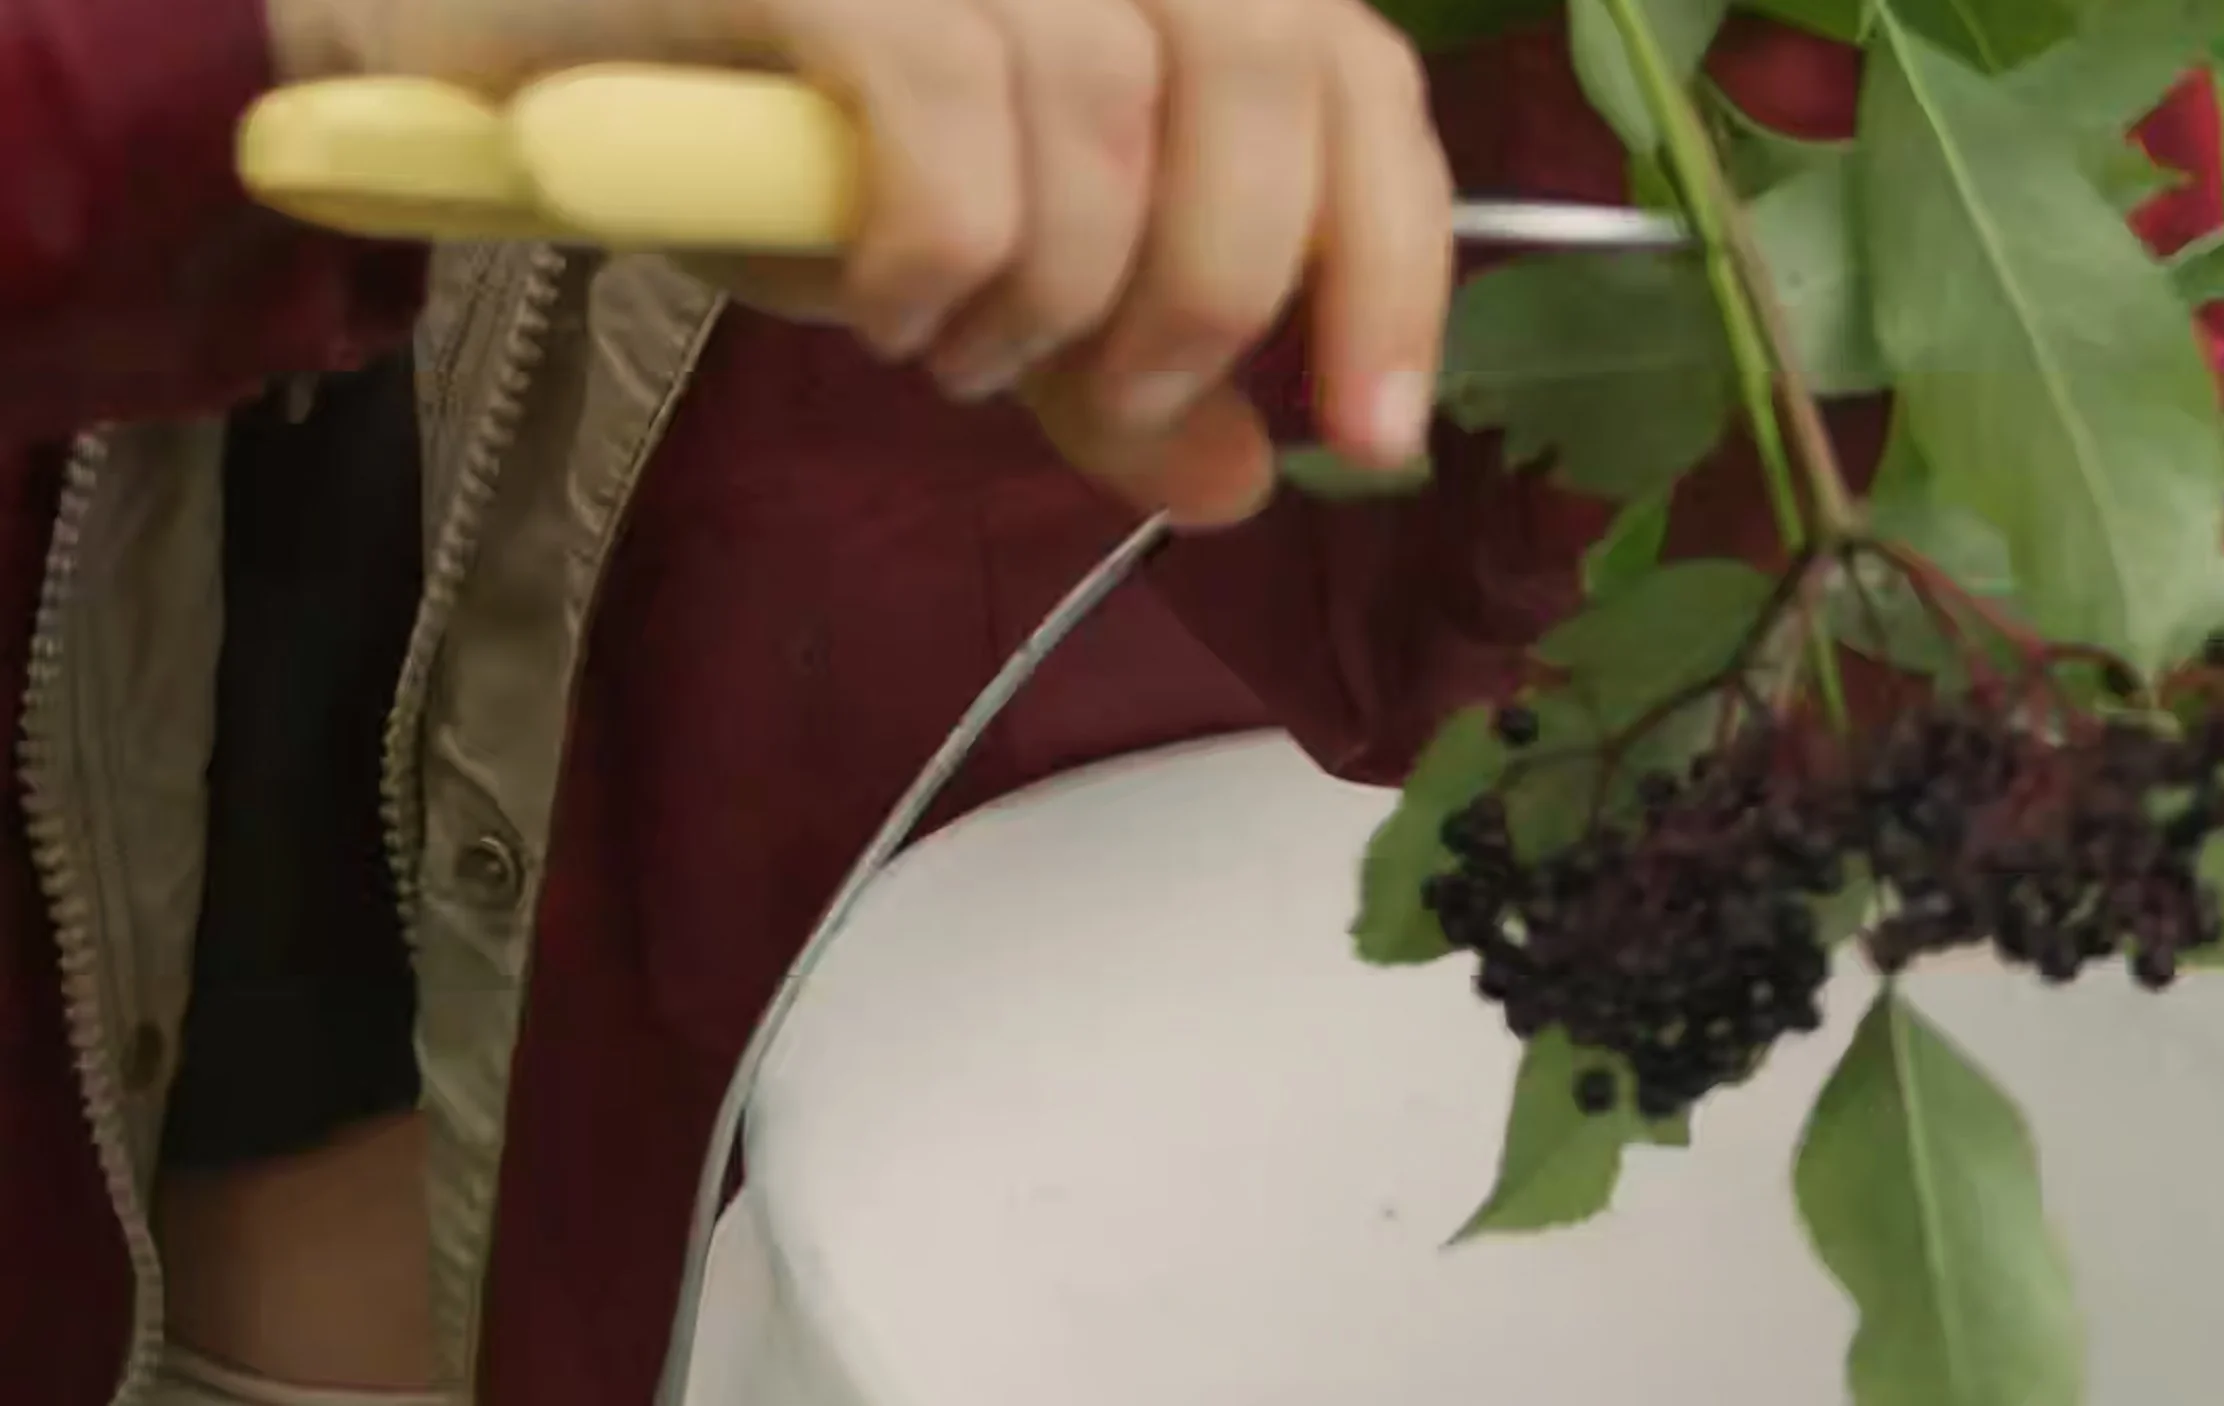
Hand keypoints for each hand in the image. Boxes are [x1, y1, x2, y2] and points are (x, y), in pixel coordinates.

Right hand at [273, 0, 1454, 526]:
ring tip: (956, 346)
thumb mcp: (972, 249)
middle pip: (1268, 67)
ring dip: (1050, 295)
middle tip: (1124, 390)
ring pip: (1103, 115)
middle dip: (1217, 286)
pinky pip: (941, 124)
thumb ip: (1115, 353)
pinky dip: (936, 258)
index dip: (1390, 256)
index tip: (1373, 432)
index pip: (1350, 66)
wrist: (481, 20)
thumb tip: (1248, 479)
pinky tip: (884, 302)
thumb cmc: (745, 112)